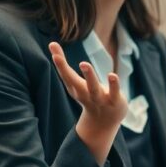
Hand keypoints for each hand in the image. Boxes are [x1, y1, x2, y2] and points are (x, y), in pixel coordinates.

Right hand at [49, 42, 125, 164]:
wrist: (104, 123)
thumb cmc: (87, 96)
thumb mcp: (75, 82)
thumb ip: (64, 65)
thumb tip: (51, 43)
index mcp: (75, 88)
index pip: (65, 74)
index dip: (59, 62)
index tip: (53, 46)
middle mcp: (85, 94)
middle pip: (74, 82)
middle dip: (66, 70)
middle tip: (57, 57)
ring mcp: (99, 99)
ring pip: (93, 88)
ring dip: (89, 77)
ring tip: (84, 63)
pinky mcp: (114, 101)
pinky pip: (114, 92)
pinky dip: (113, 85)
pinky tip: (112, 75)